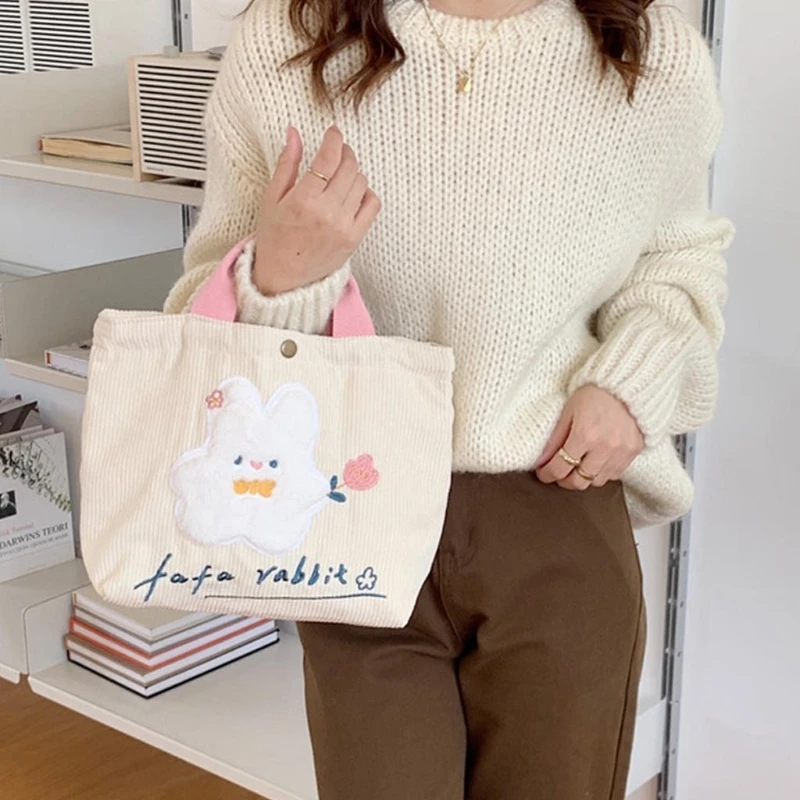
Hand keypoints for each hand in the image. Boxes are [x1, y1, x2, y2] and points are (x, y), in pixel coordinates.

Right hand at [252, 124, 381, 295]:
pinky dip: (366, 192)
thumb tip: (294, 132)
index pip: (328, 158)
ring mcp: (344, 226)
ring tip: (341, 174)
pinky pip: (372, 205)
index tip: (333, 133)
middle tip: (337, 151)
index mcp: (303, 200)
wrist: (284, 278)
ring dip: (353, 172)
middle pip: (349, 167)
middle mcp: (327, 212)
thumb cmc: (274, 238)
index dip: (334, 140)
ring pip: (361, 183)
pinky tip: (353, 193)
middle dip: (345, 152)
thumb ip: (287, 164)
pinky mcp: (355, 238)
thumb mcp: (271, 198)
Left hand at [535, 385, 644, 489]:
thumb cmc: (595, 392)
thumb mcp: (568, 410)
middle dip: (565, 480)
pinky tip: (596, 461)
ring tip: (578, 465)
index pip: (560, 468)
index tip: (543, 474)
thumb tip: (540, 460)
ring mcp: (622, 452)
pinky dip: (603, 472)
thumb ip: (555, 438)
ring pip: (597, 481)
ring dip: (585, 476)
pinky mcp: (635, 451)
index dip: (547, 474)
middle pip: (579, 481)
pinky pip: (615, 474)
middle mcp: (605, 447)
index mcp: (585, 435)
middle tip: (559, 473)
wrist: (627, 382)